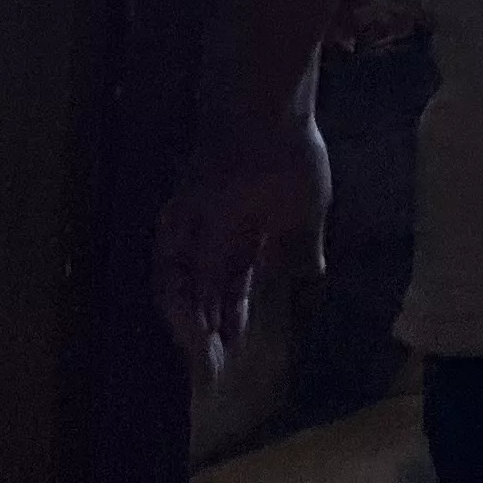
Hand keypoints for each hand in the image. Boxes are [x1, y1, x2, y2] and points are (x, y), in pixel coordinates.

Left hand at [155, 101, 330, 381]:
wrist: (268, 113)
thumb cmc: (293, 153)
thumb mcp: (309, 209)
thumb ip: (304, 246)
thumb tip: (314, 278)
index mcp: (250, 230)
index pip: (237, 281)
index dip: (237, 312)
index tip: (240, 343)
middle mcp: (217, 233)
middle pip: (207, 290)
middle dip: (210, 329)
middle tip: (214, 369)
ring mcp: (195, 227)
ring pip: (184, 286)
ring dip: (190, 323)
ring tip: (201, 358)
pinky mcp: (178, 220)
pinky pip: (168, 267)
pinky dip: (176, 299)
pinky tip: (188, 326)